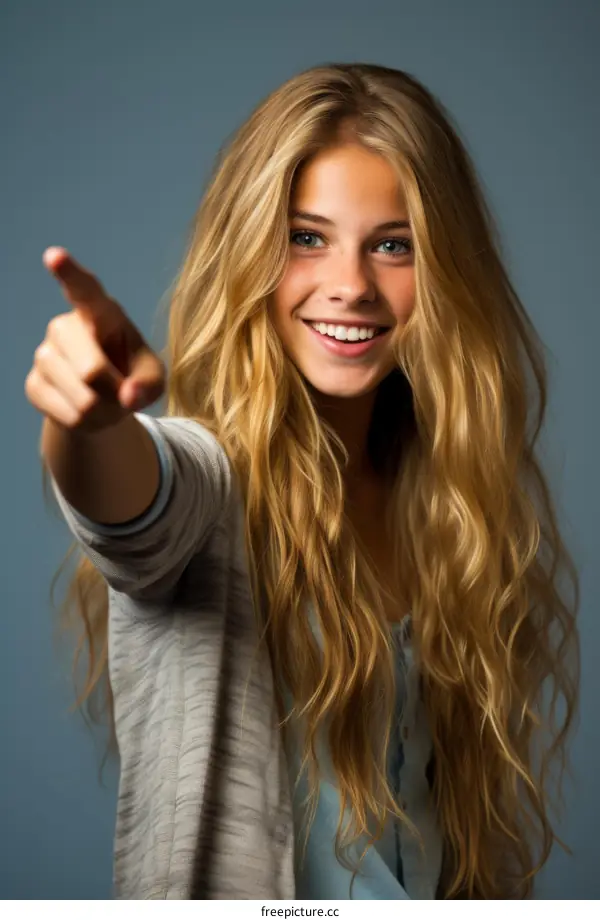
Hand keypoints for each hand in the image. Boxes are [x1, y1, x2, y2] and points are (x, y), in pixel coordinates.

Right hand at [25, 247, 165, 432]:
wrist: (104, 402)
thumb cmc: (133, 376)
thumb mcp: (153, 377)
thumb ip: (150, 384)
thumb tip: (127, 396)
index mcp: (100, 312)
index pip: (84, 288)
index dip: (68, 273)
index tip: (53, 256)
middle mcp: (65, 326)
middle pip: (91, 370)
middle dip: (114, 392)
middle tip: (122, 393)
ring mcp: (44, 355)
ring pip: (82, 399)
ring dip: (104, 411)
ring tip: (105, 400)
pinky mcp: (33, 384)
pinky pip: (69, 417)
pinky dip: (89, 424)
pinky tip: (87, 411)